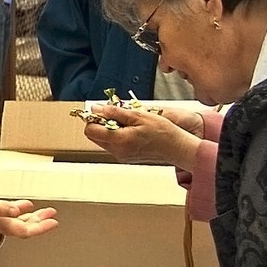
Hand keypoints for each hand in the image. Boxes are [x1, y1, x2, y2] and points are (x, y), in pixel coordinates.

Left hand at [0, 179, 57, 238]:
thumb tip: (15, 209)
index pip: (20, 228)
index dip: (37, 226)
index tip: (51, 220)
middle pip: (20, 230)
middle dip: (40, 225)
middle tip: (54, 220)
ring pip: (13, 223)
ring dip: (32, 220)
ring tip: (46, 214)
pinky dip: (10, 209)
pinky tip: (23, 207)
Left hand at [84, 105, 202, 170]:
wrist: (176, 148)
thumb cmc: (163, 132)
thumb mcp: (139, 116)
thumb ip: (115, 112)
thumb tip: (97, 108)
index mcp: (119, 140)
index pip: (91, 131)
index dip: (94, 118)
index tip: (102, 110)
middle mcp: (117, 151)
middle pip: (94, 136)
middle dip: (100, 123)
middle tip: (115, 114)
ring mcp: (120, 156)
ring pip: (103, 140)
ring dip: (108, 129)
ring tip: (126, 121)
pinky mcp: (125, 157)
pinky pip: (112, 145)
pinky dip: (116, 135)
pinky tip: (130, 129)